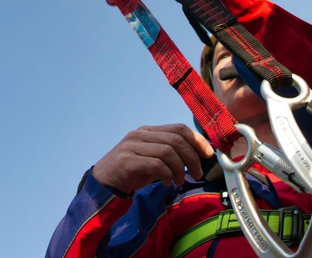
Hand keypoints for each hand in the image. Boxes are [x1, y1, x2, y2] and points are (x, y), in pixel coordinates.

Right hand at [91, 124, 213, 193]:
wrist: (103, 182)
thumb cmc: (131, 172)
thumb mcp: (152, 159)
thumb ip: (169, 154)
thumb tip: (197, 155)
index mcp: (148, 131)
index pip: (178, 128)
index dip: (196, 140)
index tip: (208, 154)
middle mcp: (140, 135)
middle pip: (176, 139)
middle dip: (192, 157)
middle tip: (197, 173)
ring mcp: (132, 146)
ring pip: (168, 152)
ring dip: (180, 169)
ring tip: (179, 181)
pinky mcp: (127, 161)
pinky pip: (156, 165)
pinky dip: (167, 175)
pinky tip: (167, 182)